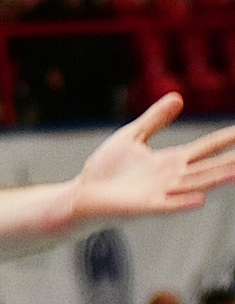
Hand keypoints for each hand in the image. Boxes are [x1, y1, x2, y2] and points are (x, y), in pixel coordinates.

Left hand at [72, 94, 234, 218]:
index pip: (207, 148)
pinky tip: (200, 198)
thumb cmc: (107, 168)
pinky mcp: (145, 206)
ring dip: (215, 180)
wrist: (83, 194)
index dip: (227, 139)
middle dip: (231, 162)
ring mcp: (161, 193)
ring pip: (194, 185)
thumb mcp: (133, 136)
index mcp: (171, 161)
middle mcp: (173, 178)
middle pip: (209, 167)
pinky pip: (168, 205)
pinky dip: (183, 201)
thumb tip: (178, 97)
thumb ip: (155, 119)